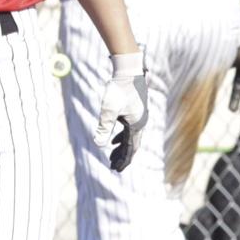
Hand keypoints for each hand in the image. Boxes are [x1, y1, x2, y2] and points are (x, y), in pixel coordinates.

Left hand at [95, 51, 148, 171]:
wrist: (129, 70)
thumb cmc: (118, 89)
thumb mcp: (108, 110)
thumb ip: (104, 128)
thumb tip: (98, 145)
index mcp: (136, 126)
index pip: (131, 149)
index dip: (124, 160)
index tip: (117, 169)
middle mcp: (140, 123)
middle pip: (132, 145)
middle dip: (122, 156)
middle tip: (114, 166)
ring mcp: (139, 117)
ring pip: (131, 137)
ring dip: (122, 147)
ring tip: (113, 156)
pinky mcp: (136, 110)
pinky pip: (130, 129)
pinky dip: (122, 136)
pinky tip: (115, 138)